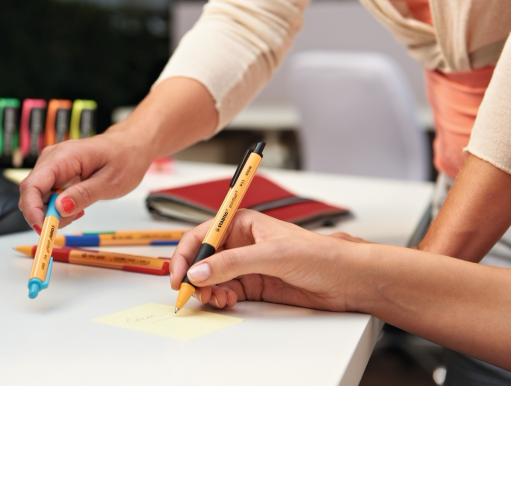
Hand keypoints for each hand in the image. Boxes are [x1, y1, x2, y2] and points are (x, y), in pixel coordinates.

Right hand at [19, 126, 154, 229]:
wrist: (130, 146)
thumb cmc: (124, 159)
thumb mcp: (109, 182)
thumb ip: (83, 195)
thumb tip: (59, 209)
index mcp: (64, 157)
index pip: (32, 185)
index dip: (32, 210)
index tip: (44, 229)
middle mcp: (52, 158)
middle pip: (32, 193)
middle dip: (46, 214)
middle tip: (73, 219)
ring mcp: (52, 165)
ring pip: (39, 197)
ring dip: (54, 211)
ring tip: (81, 209)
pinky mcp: (56, 172)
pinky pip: (48, 194)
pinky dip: (59, 206)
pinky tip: (78, 204)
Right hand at [169, 210, 364, 311]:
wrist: (347, 280)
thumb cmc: (319, 255)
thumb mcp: (272, 254)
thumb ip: (233, 263)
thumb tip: (201, 271)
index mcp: (243, 223)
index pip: (204, 235)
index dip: (187, 253)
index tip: (179, 273)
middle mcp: (241, 243)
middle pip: (204, 258)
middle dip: (195, 275)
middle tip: (193, 292)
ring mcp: (246, 265)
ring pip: (212, 278)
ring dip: (208, 290)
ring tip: (215, 299)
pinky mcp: (254, 285)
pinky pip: (226, 291)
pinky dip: (220, 298)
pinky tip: (225, 302)